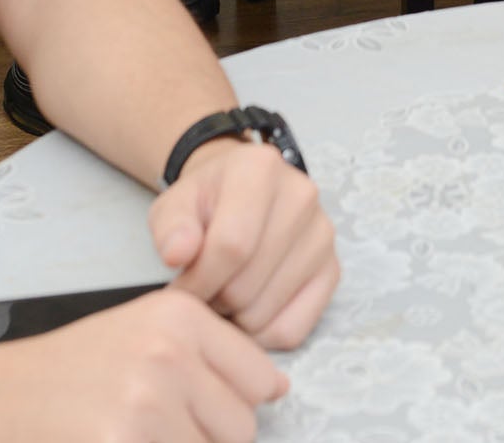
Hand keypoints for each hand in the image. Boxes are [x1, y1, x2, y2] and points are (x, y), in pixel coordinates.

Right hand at [0, 286, 286, 440]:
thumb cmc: (65, 375)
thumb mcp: (138, 335)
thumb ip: (209, 355)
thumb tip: (278, 388)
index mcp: (178, 316)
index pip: (261, 378)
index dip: (229, 401)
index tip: (187, 402)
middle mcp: (169, 354)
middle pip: (243, 426)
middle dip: (206, 436)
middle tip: (146, 423)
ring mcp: (147, 406)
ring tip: (127, 432)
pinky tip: (114, 439)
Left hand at [149, 139, 339, 349]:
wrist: (240, 194)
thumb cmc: (207, 202)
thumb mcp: (175, 204)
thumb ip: (171, 227)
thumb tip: (178, 254)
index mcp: (259, 169)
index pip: (231, 246)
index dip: (198, 280)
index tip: (179, 289)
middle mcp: (301, 196)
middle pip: (246, 284)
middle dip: (212, 300)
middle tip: (200, 293)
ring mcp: (322, 234)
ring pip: (266, 312)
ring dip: (234, 318)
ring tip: (221, 295)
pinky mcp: (332, 269)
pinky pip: (292, 329)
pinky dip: (261, 334)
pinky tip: (245, 310)